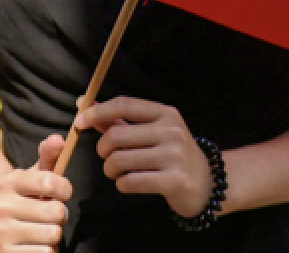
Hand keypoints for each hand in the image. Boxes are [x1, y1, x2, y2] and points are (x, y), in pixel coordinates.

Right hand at [0, 133, 71, 252]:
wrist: (4, 225)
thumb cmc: (29, 196)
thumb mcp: (37, 174)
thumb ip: (50, 155)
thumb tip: (60, 139)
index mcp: (8, 182)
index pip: (50, 182)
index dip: (65, 188)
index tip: (62, 191)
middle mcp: (0, 206)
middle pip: (55, 212)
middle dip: (60, 214)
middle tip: (51, 214)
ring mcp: (1, 232)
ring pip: (53, 235)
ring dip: (55, 233)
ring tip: (43, 228)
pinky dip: (48, 250)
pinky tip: (37, 244)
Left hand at [75, 96, 213, 217]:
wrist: (207, 183)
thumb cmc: (172, 154)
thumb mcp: (152, 131)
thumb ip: (119, 119)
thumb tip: (86, 104)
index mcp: (165, 113)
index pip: (124, 104)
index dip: (97, 112)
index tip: (81, 121)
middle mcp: (171, 131)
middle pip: (117, 135)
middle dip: (102, 149)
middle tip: (106, 156)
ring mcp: (174, 156)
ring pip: (120, 160)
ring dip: (110, 169)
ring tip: (116, 171)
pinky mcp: (174, 181)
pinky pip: (131, 182)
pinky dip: (122, 184)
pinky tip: (128, 183)